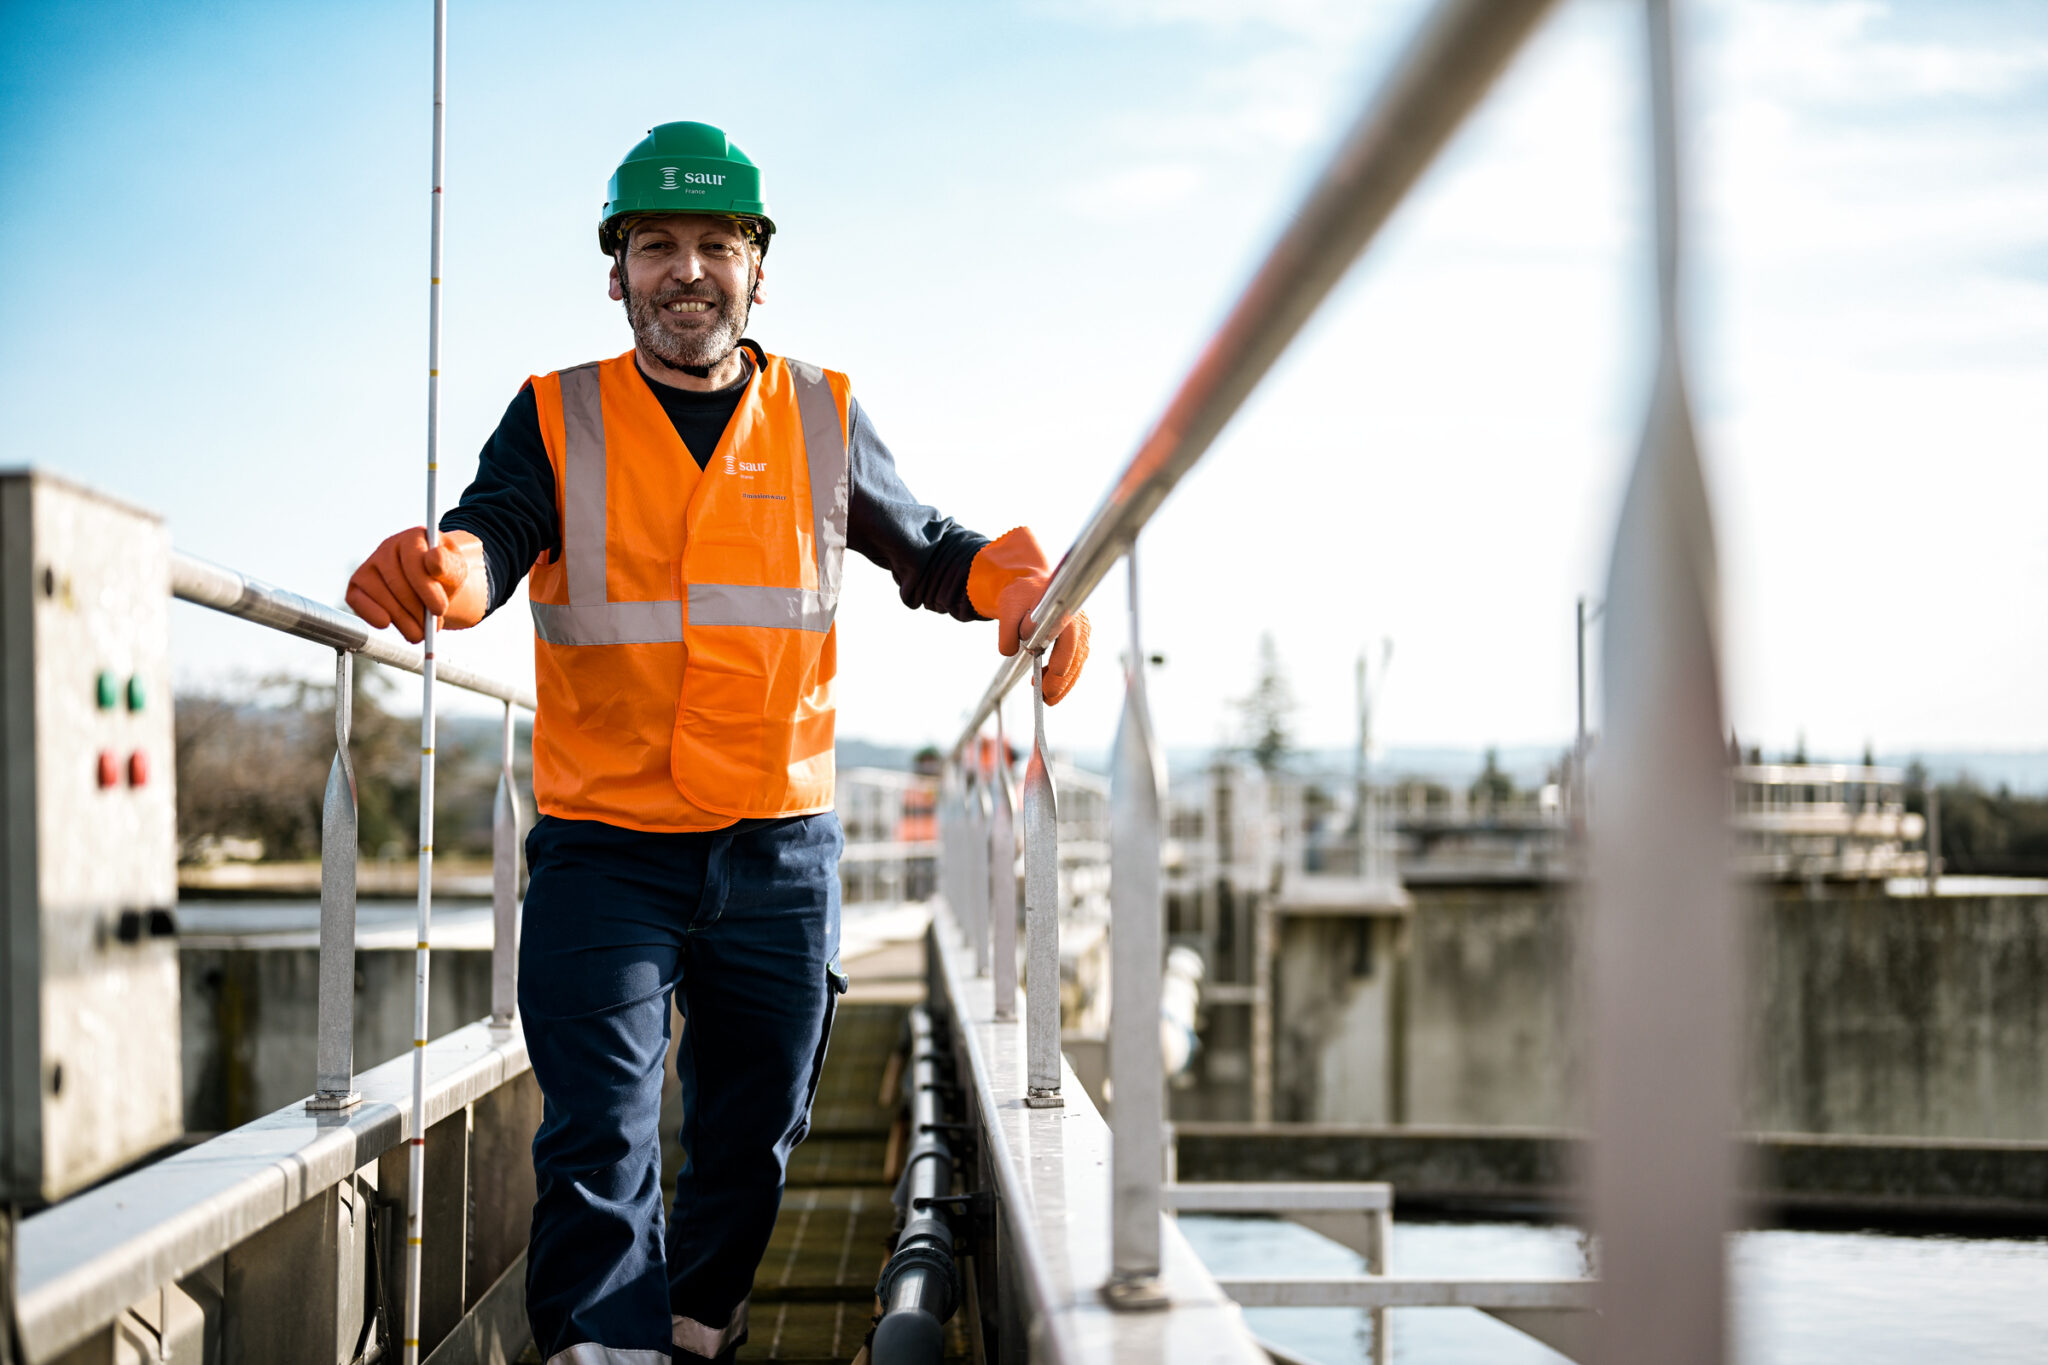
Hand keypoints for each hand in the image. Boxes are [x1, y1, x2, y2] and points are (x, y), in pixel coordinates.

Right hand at [345, 527, 477, 642]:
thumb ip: (448, 565)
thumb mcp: (455, 570)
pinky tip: (387, 623)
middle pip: (397, 583)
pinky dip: (373, 616)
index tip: (440, 610)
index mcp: (413, 538)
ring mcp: (369, 566)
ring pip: (382, 597)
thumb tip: (434, 558)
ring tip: (421, 632)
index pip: (414, 561)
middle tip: (433, 628)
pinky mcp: (357, 586)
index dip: (426, 589)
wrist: (433, 587)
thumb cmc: (443, 576)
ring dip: (403, 620)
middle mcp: (387, 548)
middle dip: (417, 611)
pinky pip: (359, 602)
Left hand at [968, 527, 1090, 704]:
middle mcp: (1079, 623)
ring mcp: (1082, 633)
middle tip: (1047, 698)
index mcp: (1064, 611)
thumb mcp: (1007, 608)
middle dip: (1063, 680)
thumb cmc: (1022, 595)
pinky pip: (1075, 663)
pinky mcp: (1079, 641)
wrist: (1032, 588)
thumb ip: (1007, 630)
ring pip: (1078, 663)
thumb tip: (1009, 652)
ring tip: (1047, 698)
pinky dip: (1064, 678)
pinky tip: (1048, 684)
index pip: (1069, 639)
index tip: (1056, 674)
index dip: (1064, 658)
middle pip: (1077, 657)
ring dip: (1064, 683)